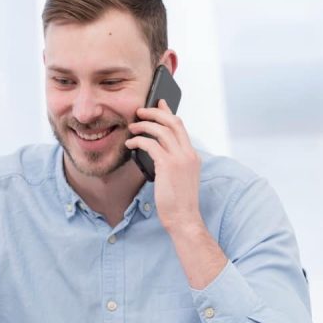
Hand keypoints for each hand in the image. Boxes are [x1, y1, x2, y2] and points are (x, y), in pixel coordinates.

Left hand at [125, 99, 202, 234]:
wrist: (184, 218)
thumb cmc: (178, 203)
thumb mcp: (179, 178)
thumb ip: (172, 162)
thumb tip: (155, 151)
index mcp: (192, 156)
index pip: (181, 127)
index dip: (168, 113)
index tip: (159, 104)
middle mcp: (188, 154)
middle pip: (173, 122)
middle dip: (155, 112)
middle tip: (140, 111)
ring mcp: (180, 159)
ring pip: (161, 130)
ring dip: (144, 125)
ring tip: (132, 127)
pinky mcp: (168, 165)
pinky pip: (150, 144)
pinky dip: (138, 141)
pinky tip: (130, 144)